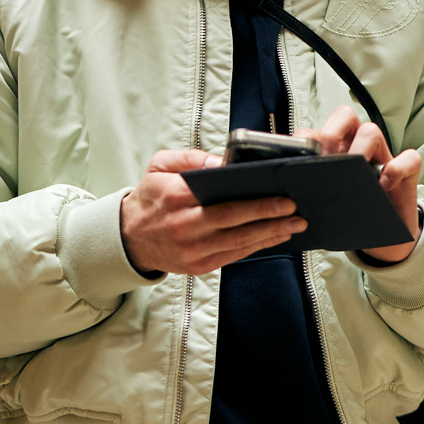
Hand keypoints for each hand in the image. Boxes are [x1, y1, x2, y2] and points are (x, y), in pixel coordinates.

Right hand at [120, 148, 303, 277]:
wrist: (129, 237)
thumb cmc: (150, 198)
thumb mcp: (159, 166)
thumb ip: (190, 158)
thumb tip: (222, 161)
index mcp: (175, 198)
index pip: (220, 199)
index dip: (253, 199)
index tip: (279, 193)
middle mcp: (184, 227)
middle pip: (234, 222)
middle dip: (268, 216)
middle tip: (294, 209)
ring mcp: (192, 250)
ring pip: (238, 242)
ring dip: (270, 234)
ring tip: (294, 224)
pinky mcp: (198, 266)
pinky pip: (234, 256)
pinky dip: (257, 246)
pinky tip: (275, 236)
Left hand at [313, 105, 421, 263]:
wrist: (384, 240)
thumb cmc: (353, 217)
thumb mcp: (329, 206)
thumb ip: (313, 192)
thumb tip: (289, 193)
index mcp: (334, 153)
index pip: (317, 131)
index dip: (307, 139)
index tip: (302, 162)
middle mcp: (356, 148)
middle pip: (344, 117)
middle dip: (332, 132)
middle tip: (327, 159)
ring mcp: (383, 157)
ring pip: (372, 131)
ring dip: (360, 147)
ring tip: (354, 171)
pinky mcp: (407, 172)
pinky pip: (408, 159)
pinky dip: (396, 169)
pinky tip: (384, 186)